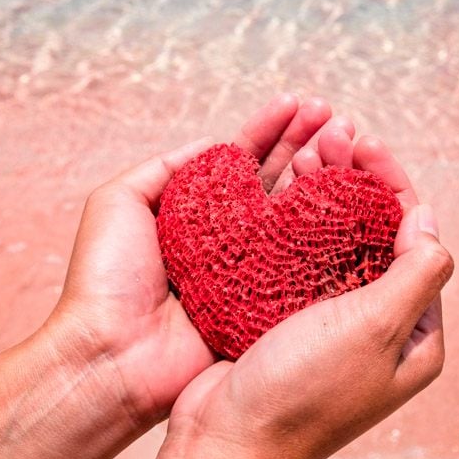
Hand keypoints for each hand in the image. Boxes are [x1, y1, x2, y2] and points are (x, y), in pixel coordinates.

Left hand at [45, 93, 338, 427]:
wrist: (112, 355)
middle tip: (336, 116)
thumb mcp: (119, 201)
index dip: (271, 130)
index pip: (242, 159)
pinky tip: (353, 201)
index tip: (300, 103)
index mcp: (199, 213)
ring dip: (324, 177)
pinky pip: (307, 267)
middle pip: (278, 181)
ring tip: (349, 140)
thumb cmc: (106, 278)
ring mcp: (255, 272)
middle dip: (306, 144)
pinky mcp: (270, 306)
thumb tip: (214, 142)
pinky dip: (331, 234)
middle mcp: (233, 239)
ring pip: (298, 216)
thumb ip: (167, 167)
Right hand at [120, 135, 452, 458]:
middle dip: (357, 182)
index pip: (417, 240)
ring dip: (326, 196)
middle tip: (330, 138)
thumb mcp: (375, 330)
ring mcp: (336, 326)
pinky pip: (304, 261)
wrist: (227, 441)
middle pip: (377, 236)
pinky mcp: (293, 323)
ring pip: (338, 243)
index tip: (364, 143)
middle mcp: (382, 329)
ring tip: (305, 153)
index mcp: (416, 335)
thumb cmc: (302, 393)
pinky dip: (297, 224)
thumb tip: (429, 218)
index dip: (393, 185)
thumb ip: (416, 271)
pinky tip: (281, 193)